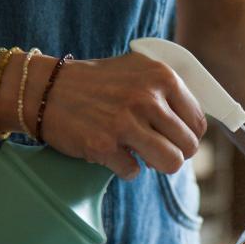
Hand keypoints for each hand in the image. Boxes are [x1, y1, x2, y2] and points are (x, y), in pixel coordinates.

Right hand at [36, 53, 207, 179]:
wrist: (46, 89)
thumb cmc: (96, 83)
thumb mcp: (138, 71)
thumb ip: (167, 91)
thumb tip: (195, 125)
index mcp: (162, 77)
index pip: (198, 122)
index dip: (188, 136)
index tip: (173, 139)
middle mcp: (147, 98)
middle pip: (188, 147)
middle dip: (174, 153)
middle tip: (155, 148)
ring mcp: (126, 122)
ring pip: (170, 163)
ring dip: (156, 164)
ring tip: (141, 154)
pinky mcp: (104, 145)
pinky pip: (134, 172)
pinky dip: (125, 168)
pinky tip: (112, 152)